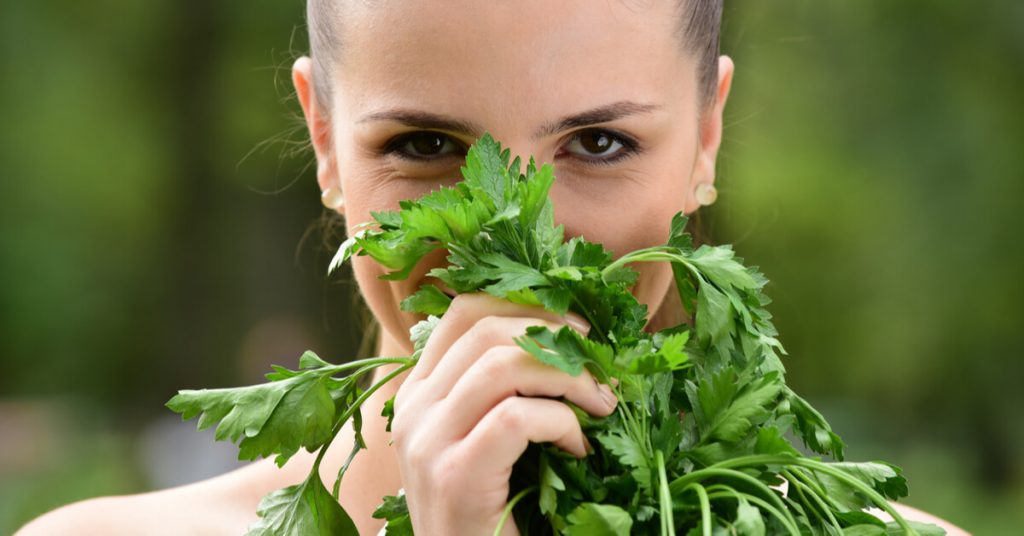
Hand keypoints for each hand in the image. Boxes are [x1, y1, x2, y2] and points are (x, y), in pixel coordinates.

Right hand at [390, 293, 617, 535]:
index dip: (526, 304)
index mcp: (420, 391)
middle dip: (558, 337)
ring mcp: (427, 441)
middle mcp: (414, 407)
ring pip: (504, 363)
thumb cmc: (491, 513)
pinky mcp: (454, 476)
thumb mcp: (490, 441)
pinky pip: (518, 418)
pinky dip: (562, 423)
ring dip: (571, 378)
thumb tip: (574, 339)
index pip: (463, 309)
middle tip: (602, 368)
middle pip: (487, 329)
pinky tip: (578, 449)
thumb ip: (507, 393)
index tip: (576, 326)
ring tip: (602, 406)